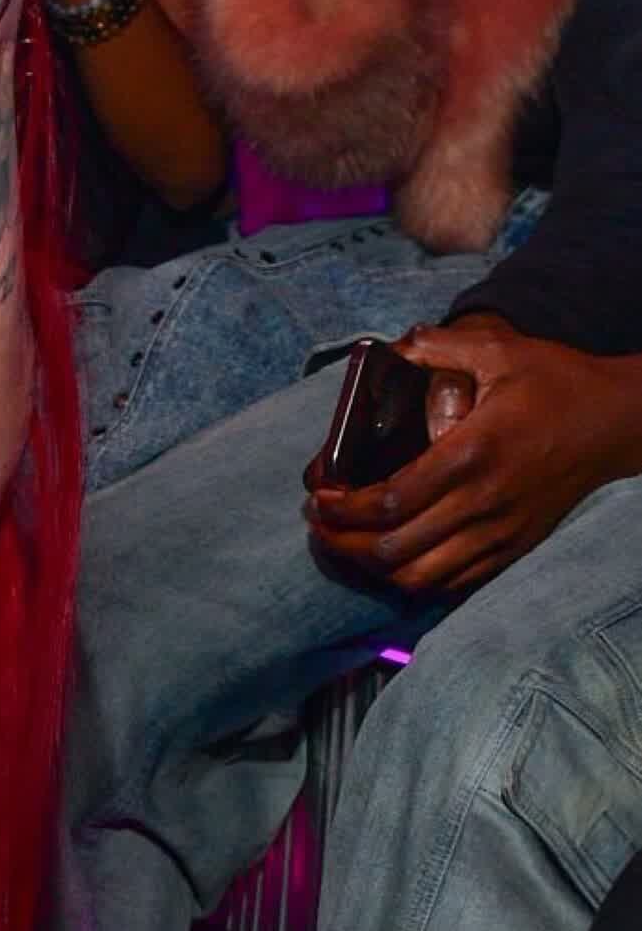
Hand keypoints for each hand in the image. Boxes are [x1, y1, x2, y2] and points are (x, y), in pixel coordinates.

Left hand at [305, 315, 641, 598]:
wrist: (615, 424)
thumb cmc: (557, 384)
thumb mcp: (501, 351)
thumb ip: (442, 346)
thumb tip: (394, 346)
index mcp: (473, 454)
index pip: (393, 501)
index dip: (346, 510)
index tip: (319, 499)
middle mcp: (484, 502)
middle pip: (395, 550)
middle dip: (344, 543)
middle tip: (319, 525)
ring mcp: (499, 533)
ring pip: (419, 578)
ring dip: (372, 568)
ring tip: (346, 544)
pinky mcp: (512, 549)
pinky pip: (451, 584)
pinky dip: (411, 580)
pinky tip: (390, 559)